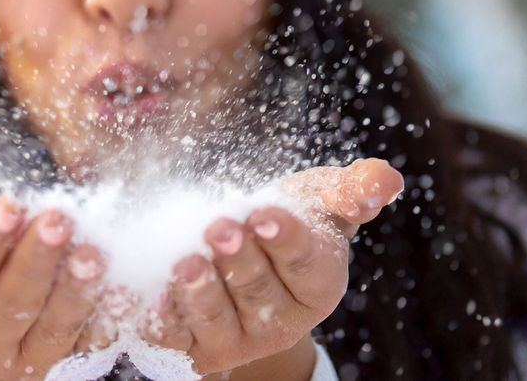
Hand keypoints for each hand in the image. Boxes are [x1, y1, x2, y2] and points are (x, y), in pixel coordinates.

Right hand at [0, 178, 107, 379]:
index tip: (7, 204)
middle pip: (10, 304)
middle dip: (36, 260)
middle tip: (58, 218)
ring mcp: (28, 357)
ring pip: (54, 325)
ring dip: (76, 286)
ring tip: (94, 247)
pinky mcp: (69, 358)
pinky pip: (92, 336)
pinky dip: (108, 308)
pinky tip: (123, 278)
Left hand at [143, 158, 402, 373]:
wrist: (238, 252)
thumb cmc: (288, 218)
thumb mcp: (320, 200)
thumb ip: (351, 190)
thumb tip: (384, 180)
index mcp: (318, 286)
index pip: (304, 262)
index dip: (284, 238)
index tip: (263, 213)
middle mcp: (280, 321)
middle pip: (258, 292)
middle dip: (238, 259)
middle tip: (219, 228)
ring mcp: (234, 338)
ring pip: (215, 317)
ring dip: (198, 291)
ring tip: (184, 261)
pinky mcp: (190, 345)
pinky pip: (172, 333)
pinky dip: (157, 313)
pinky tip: (143, 290)